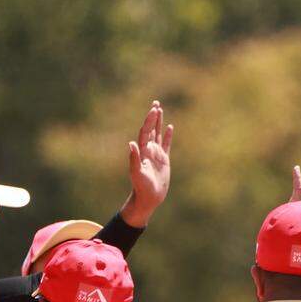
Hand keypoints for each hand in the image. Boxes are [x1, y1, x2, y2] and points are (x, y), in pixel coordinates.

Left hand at [120, 100, 173, 227]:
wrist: (148, 198)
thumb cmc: (141, 187)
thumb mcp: (137, 173)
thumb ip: (134, 158)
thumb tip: (131, 143)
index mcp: (142, 151)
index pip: (146, 131)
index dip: (149, 120)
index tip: (154, 110)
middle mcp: (149, 150)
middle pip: (151, 129)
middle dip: (153, 116)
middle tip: (155, 103)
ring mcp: (156, 154)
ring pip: (158, 134)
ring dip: (159, 122)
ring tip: (160, 109)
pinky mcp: (164, 160)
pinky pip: (166, 144)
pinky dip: (167, 135)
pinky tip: (170, 127)